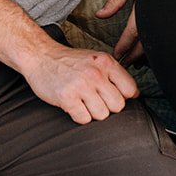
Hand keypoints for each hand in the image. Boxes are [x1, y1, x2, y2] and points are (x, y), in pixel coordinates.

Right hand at [21, 42, 140, 123]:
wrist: (40, 56)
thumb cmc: (69, 61)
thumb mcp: (95, 59)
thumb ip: (114, 74)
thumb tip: (135, 94)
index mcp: (106, 63)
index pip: (130, 90)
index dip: (123, 96)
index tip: (112, 95)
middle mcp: (96, 73)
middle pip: (118, 106)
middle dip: (108, 107)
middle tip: (94, 100)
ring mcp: (81, 86)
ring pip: (102, 115)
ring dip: (92, 113)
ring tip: (83, 101)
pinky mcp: (67, 97)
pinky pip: (84, 119)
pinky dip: (79, 116)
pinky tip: (73, 105)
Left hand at [96, 0, 175, 62]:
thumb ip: (114, 1)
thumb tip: (99, 16)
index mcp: (146, 4)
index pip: (133, 32)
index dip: (124, 46)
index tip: (117, 56)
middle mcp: (158, 13)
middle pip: (146, 41)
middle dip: (134, 55)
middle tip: (124, 64)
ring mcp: (169, 15)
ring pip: (157, 40)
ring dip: (145, 52)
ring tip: (135, 61)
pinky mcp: (175, 16)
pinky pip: (165, 34)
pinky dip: (156, 43)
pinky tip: (150, 50)